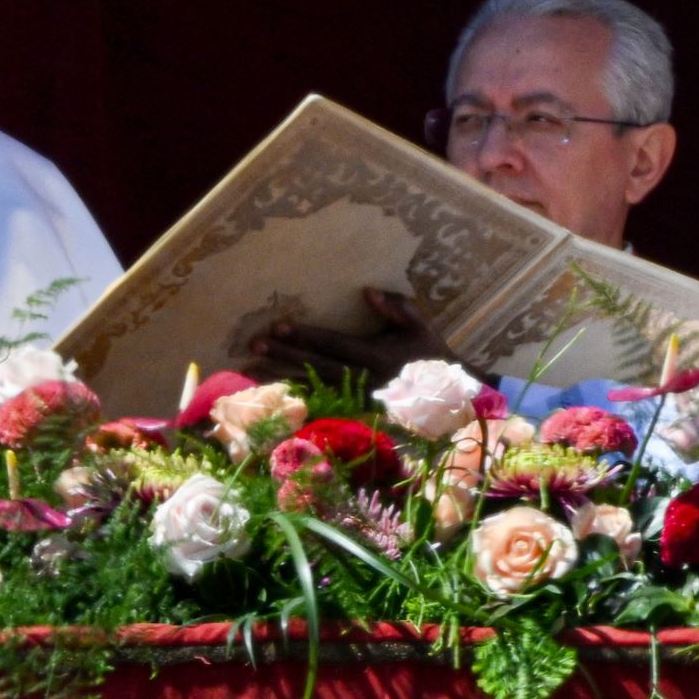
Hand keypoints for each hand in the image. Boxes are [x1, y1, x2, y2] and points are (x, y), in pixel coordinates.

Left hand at [250, 287, 473, 385]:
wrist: (447, 396)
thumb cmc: (431, 354)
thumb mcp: (420, 325)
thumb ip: (396, 308)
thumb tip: (368, 291)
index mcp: (374, 356)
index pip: (332, 344)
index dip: (305, 336)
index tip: (278, 327)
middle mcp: (360, 378)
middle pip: (314, 365)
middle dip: (282, 356)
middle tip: (254, 346)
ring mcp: (355, 396)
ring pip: (311, 385)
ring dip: (280, 378)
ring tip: (250, 370)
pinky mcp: (353, 407)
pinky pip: (318, 400)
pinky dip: (293, 394)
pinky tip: (270, 391)